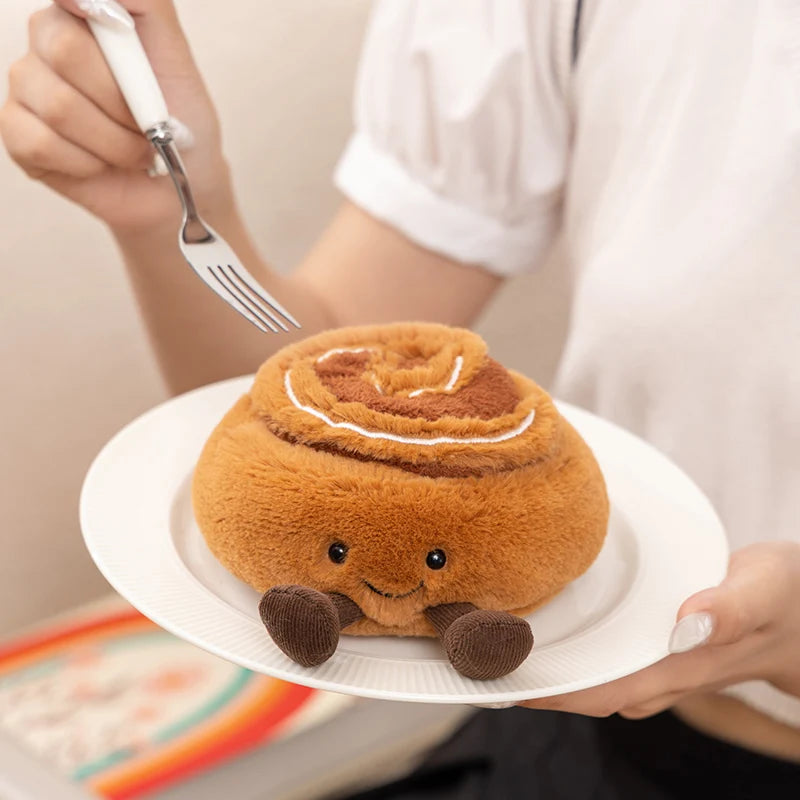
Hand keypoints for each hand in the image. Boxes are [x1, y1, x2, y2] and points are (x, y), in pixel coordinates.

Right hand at [0, 0, 232, 231]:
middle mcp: (46, 42)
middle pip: (65, 52)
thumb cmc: (181, 120)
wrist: (181, 182)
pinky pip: (42, 144)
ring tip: (134, 151)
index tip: (112, 28)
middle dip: (124, 103)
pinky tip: (101, 164)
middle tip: (149, 126)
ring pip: (59, 107)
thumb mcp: (176, 55)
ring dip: (114, 143)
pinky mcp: (17, 134)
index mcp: (82, 14)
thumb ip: (141, 1)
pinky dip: (87, 163)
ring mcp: (26, 88)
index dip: (87, 8)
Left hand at [519, 542, 799, 718]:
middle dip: (529, 682)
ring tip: (493, 642)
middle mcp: (661, 674)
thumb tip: (686, 624)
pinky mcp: (656, 648)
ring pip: (589, 677)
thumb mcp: (765, 590)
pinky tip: (544, 628)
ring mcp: (658, 665)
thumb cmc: (786, 598)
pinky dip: (570, 649)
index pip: (598, 692)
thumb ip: (730, 609)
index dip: (544, 692)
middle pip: (581, 691)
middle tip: (475, 654)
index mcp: (680, 666)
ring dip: (545, 666)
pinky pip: (603, 658)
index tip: (495, 676)